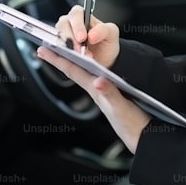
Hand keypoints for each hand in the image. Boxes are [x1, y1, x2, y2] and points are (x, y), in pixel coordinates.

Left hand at [36, 46, 150, 152]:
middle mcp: (97, 90)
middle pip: (74, 71)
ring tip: (61, 54)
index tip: (43, 50)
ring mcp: (103, 92)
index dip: (57, 59)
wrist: (142, 137)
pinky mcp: (112, 94)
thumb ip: (109, 94)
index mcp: (96, 90)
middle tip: (45, 47)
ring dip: (71, 62)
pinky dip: (88, 69)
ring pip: (83, 74)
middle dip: (59, 59)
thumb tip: (98, 81)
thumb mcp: (120, 108)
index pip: (73, 71)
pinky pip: (95, 77)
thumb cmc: (131, 124)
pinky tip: (88, 67)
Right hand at [57, 5, 120, 68]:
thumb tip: (92, 35)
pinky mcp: (59, 50)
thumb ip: (104, 30)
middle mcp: (70, 24)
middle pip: (63, 25)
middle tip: (78, 50)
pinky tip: (63, 58)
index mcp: (83, 16)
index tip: (82, 37)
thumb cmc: (106, 43)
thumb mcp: (111, 34)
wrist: (105, 60)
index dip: (77, 25)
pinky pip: (53, 50)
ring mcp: (63, 37)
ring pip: (57, 37)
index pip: (76, 14)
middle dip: (70, 38)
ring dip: (65, 47)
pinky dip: (55, 54)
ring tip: (76, 56)